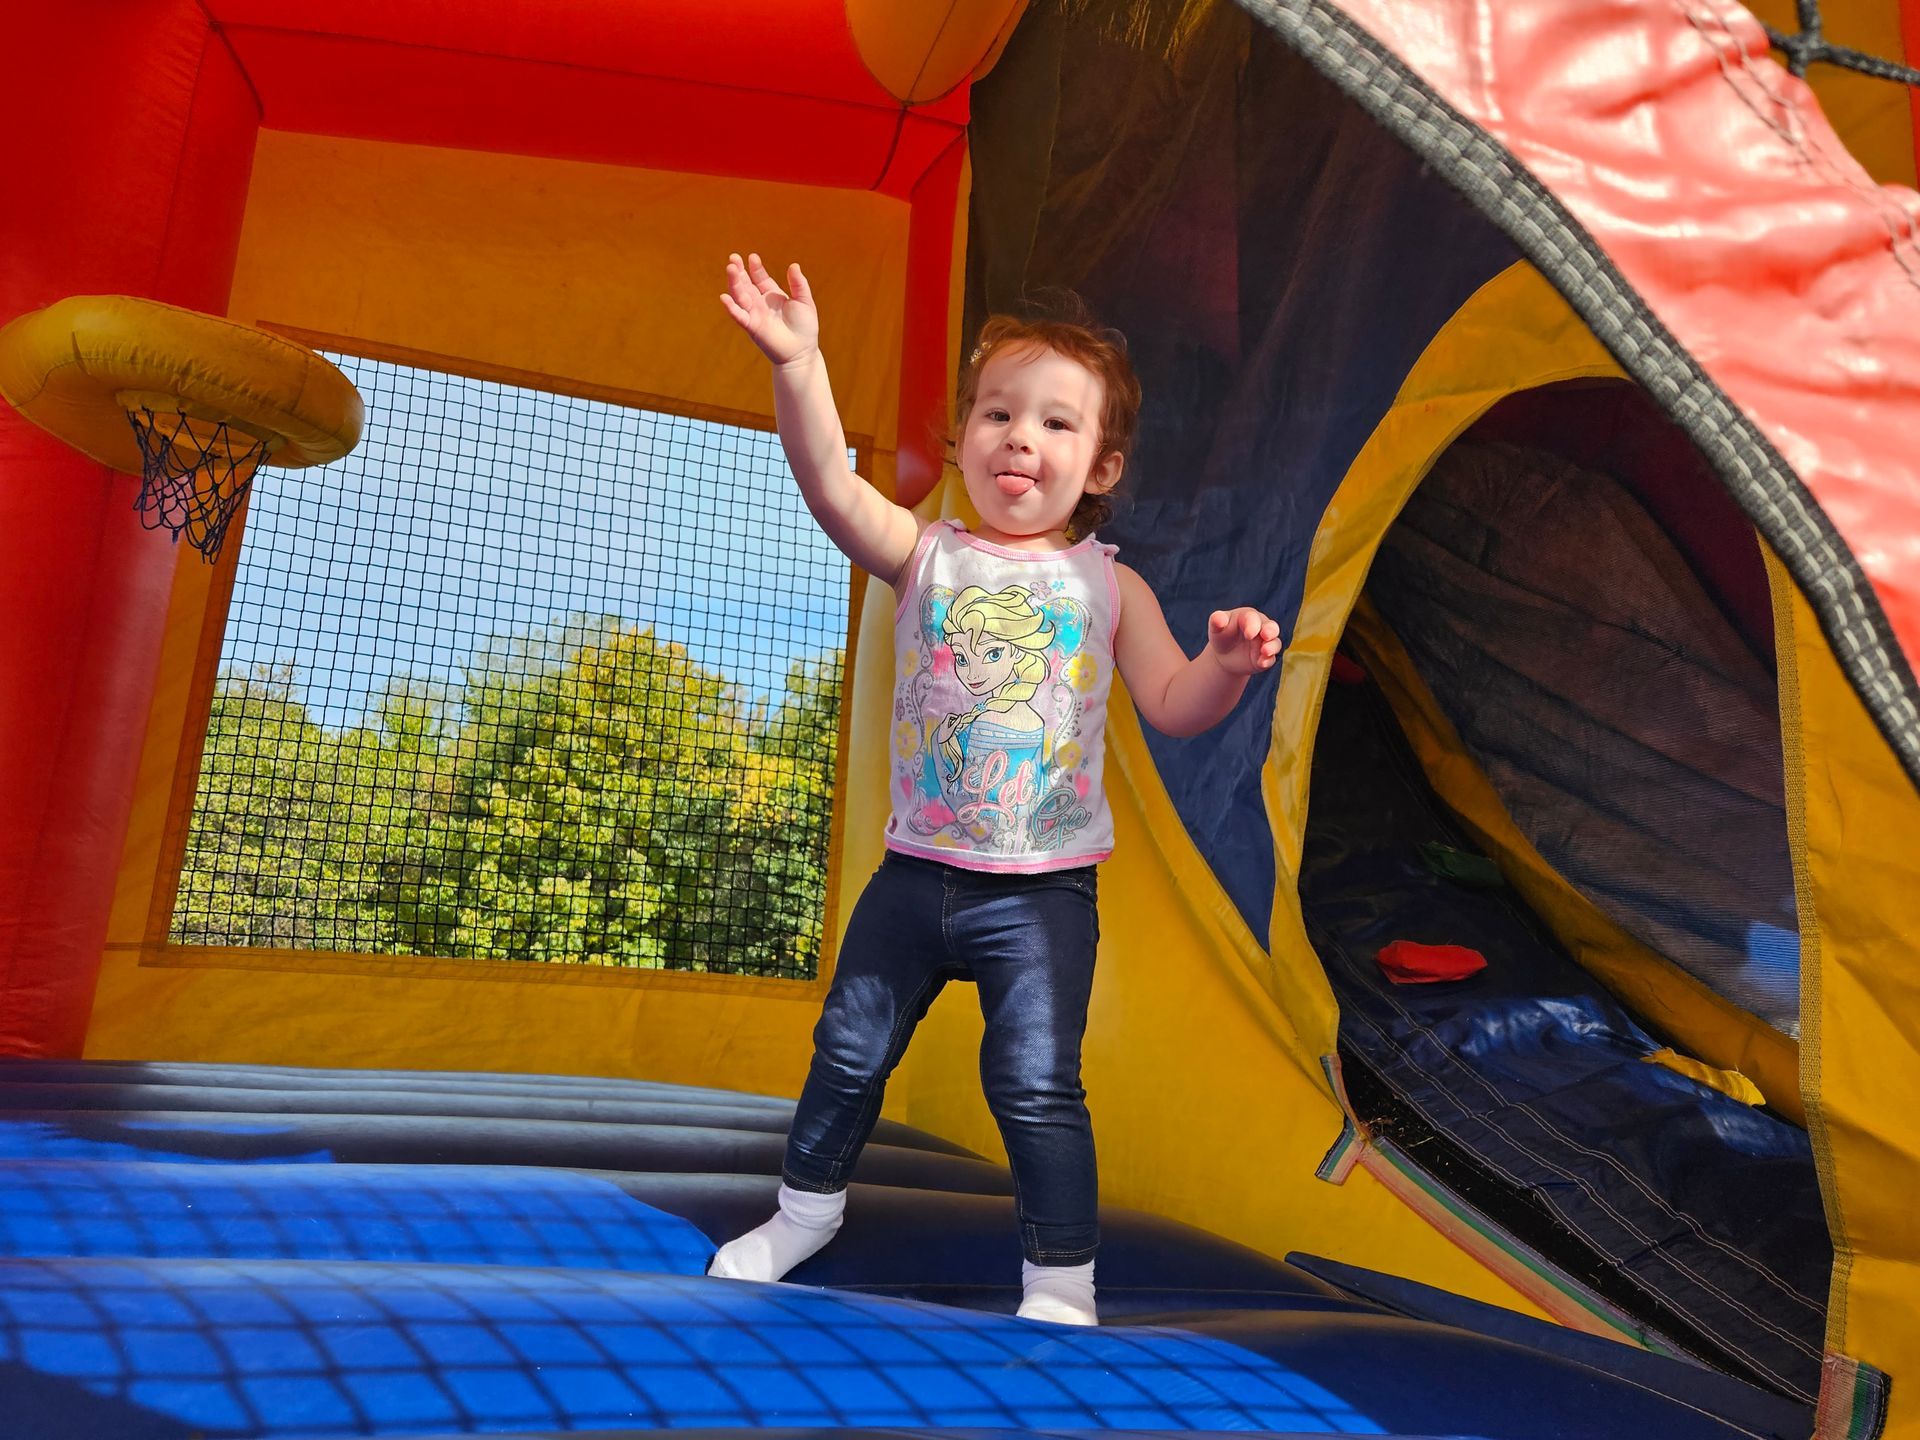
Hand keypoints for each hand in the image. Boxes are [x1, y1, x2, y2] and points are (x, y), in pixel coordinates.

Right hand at [720, 252, 819, 366]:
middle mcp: (760, 303)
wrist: (802, 351)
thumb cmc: (805, 327)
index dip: (755, 268)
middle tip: (734, 258)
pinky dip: (731, 308)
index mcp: (772, 295)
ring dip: (734, 283)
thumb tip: (794, 265)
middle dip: (739, 271)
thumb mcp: (804, 301)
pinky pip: (739, 316)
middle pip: (746, 284)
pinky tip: (724, 297)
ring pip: (740, 296)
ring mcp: (754, 314)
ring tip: (730, 268)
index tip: (752, 257)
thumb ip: (798, 284)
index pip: (760, 278)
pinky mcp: (752, 327)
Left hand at [1206, 607, 1281, 675]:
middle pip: (1271, 627)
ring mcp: (1265, 643)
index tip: (1248, 634)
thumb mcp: (1216, 628)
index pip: (1253, 618)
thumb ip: (1217, 620)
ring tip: (1265, 651)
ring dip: (1272, 646)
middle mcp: (1262, 628)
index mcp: (1249, 616)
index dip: (1252, 624)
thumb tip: (1218, 618)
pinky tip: (1262, 663)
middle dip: (1270, 630)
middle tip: (1266, 635)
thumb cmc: (1222, 635)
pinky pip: (1271, 659)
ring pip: (1275, 643)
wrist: (1224, 655)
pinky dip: (1268, 661)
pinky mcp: (1266, 658)